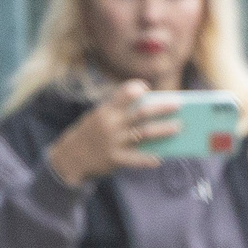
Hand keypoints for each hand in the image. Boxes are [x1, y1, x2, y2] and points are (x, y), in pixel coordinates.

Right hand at [44, 79, 179, 186]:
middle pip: (141, 113)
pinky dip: (147, 159)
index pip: (123, 94)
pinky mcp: (114, 159)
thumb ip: (120, 113)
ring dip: (163, 130)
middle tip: (178, 104)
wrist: (69, 158)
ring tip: (178, 127)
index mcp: (106, 111)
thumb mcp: (98, 118)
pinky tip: (159, 159)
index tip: (148, 88)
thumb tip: (151, 111)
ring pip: (144, 134)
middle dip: (161, 108)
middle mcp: (110, 124)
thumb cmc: (91, 134)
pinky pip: (135, 160)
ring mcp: (113, 142)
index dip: (136, 89)